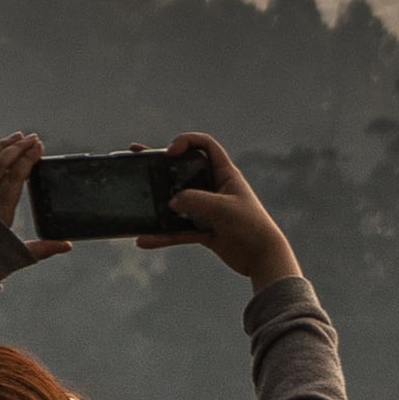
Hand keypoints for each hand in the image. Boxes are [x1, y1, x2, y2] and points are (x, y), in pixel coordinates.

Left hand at [0, 133, 71, 261]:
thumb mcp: (17, 255)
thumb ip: (43, 248)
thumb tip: (68, 245)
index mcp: (1, 213)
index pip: (16, 177)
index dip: (28, 159)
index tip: (39, 147)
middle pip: (1, 164)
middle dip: (18, 148)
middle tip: (34, 138)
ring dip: (3, 146)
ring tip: (17, 137)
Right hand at [135, 132, 299, 285]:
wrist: (262, 258)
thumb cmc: (250, 226)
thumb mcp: (222, 208)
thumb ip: (196, 201)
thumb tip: (170, 202)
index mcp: (225, 174)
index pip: (205, 146)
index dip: (186, 142)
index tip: (170, 152)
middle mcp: (215, 188)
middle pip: (183, 171)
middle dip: (161, 165)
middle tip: (138, 156)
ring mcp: (208, 209)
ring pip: (177, 202)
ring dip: (157, 202)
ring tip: (136, 198)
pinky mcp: (203, 230)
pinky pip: (178, 230)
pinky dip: (162, 235)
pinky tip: (144, 239)